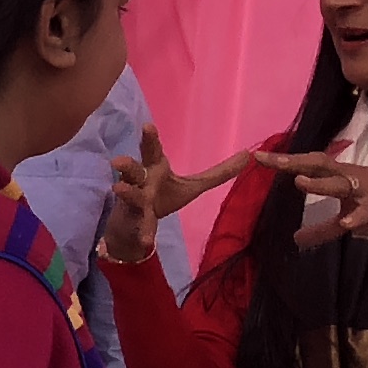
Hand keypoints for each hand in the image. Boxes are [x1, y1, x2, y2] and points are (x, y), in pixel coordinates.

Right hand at [97, 125, 252, 269]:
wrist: (136, 229)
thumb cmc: (162, 199)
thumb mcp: (193, 186)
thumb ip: (219, 173)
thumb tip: (248, 155)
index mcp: (154, 168)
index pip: (151, 150)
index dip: (149, 139)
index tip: (147, 126)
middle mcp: (141, 182)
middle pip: (133, 169)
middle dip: (127, 164)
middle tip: (119, 160)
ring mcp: (134, 202)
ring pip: (129, 194)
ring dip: (125, 192)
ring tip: (119, 189)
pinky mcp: (135, 221)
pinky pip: (141, 226)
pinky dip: (144, 233)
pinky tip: (146, 241)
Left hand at [258, 146, 367, 245]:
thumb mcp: (349, 218)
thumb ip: (322, 229)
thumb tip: (295, 240)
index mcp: (340, 176)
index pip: (308, 164)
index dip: (284, 161)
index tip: (257, 157)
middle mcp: (350, 176)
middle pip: (319, 164)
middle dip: (294, 161)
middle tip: (268, 160)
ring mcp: (367, 188)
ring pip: (341, 182)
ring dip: (320, 183)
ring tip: (298, 182)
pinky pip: (367, 210)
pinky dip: (357, 215)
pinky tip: (346, 221)